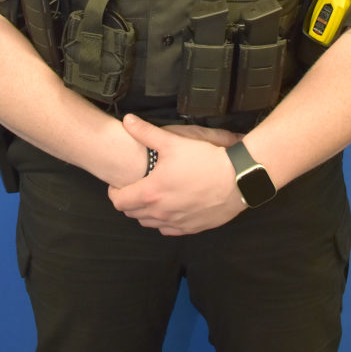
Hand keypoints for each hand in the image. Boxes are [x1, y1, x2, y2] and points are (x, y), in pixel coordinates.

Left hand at [108, 115, 245, 235]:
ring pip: (149, 224)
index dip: (114, 192)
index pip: (118, 201)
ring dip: (145, 212)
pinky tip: (170, 207)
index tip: (119, 184)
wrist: (236, 179)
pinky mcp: (191, 228)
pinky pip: (168, 230)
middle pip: (131, 214)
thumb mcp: (172, 142)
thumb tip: (128, 120)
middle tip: (136, 187)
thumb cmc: (204, 160)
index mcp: (150, 193)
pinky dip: (164, 221)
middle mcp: (160, 213)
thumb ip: (146, 133)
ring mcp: (175, 223)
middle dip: (129, 201)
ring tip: (152, 196)